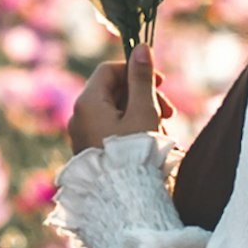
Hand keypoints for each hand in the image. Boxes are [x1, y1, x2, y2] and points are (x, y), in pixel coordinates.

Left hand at [65, 38, 167, 154]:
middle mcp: (78, 117)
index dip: (136, 70)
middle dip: (143, 96)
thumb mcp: (143, 111)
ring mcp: (81, 135)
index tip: (161, 83)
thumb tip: (141, 48)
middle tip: (169, 112)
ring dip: (140, 113)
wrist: (122, 200)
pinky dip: (129, 129)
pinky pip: (109, 129)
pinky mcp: (88, 151)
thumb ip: (142, 79)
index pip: (110, 70)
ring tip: (162, 130)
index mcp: (87, 102)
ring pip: (113, 112)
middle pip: (112, 91)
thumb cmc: (134, 153)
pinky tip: (148, 143)